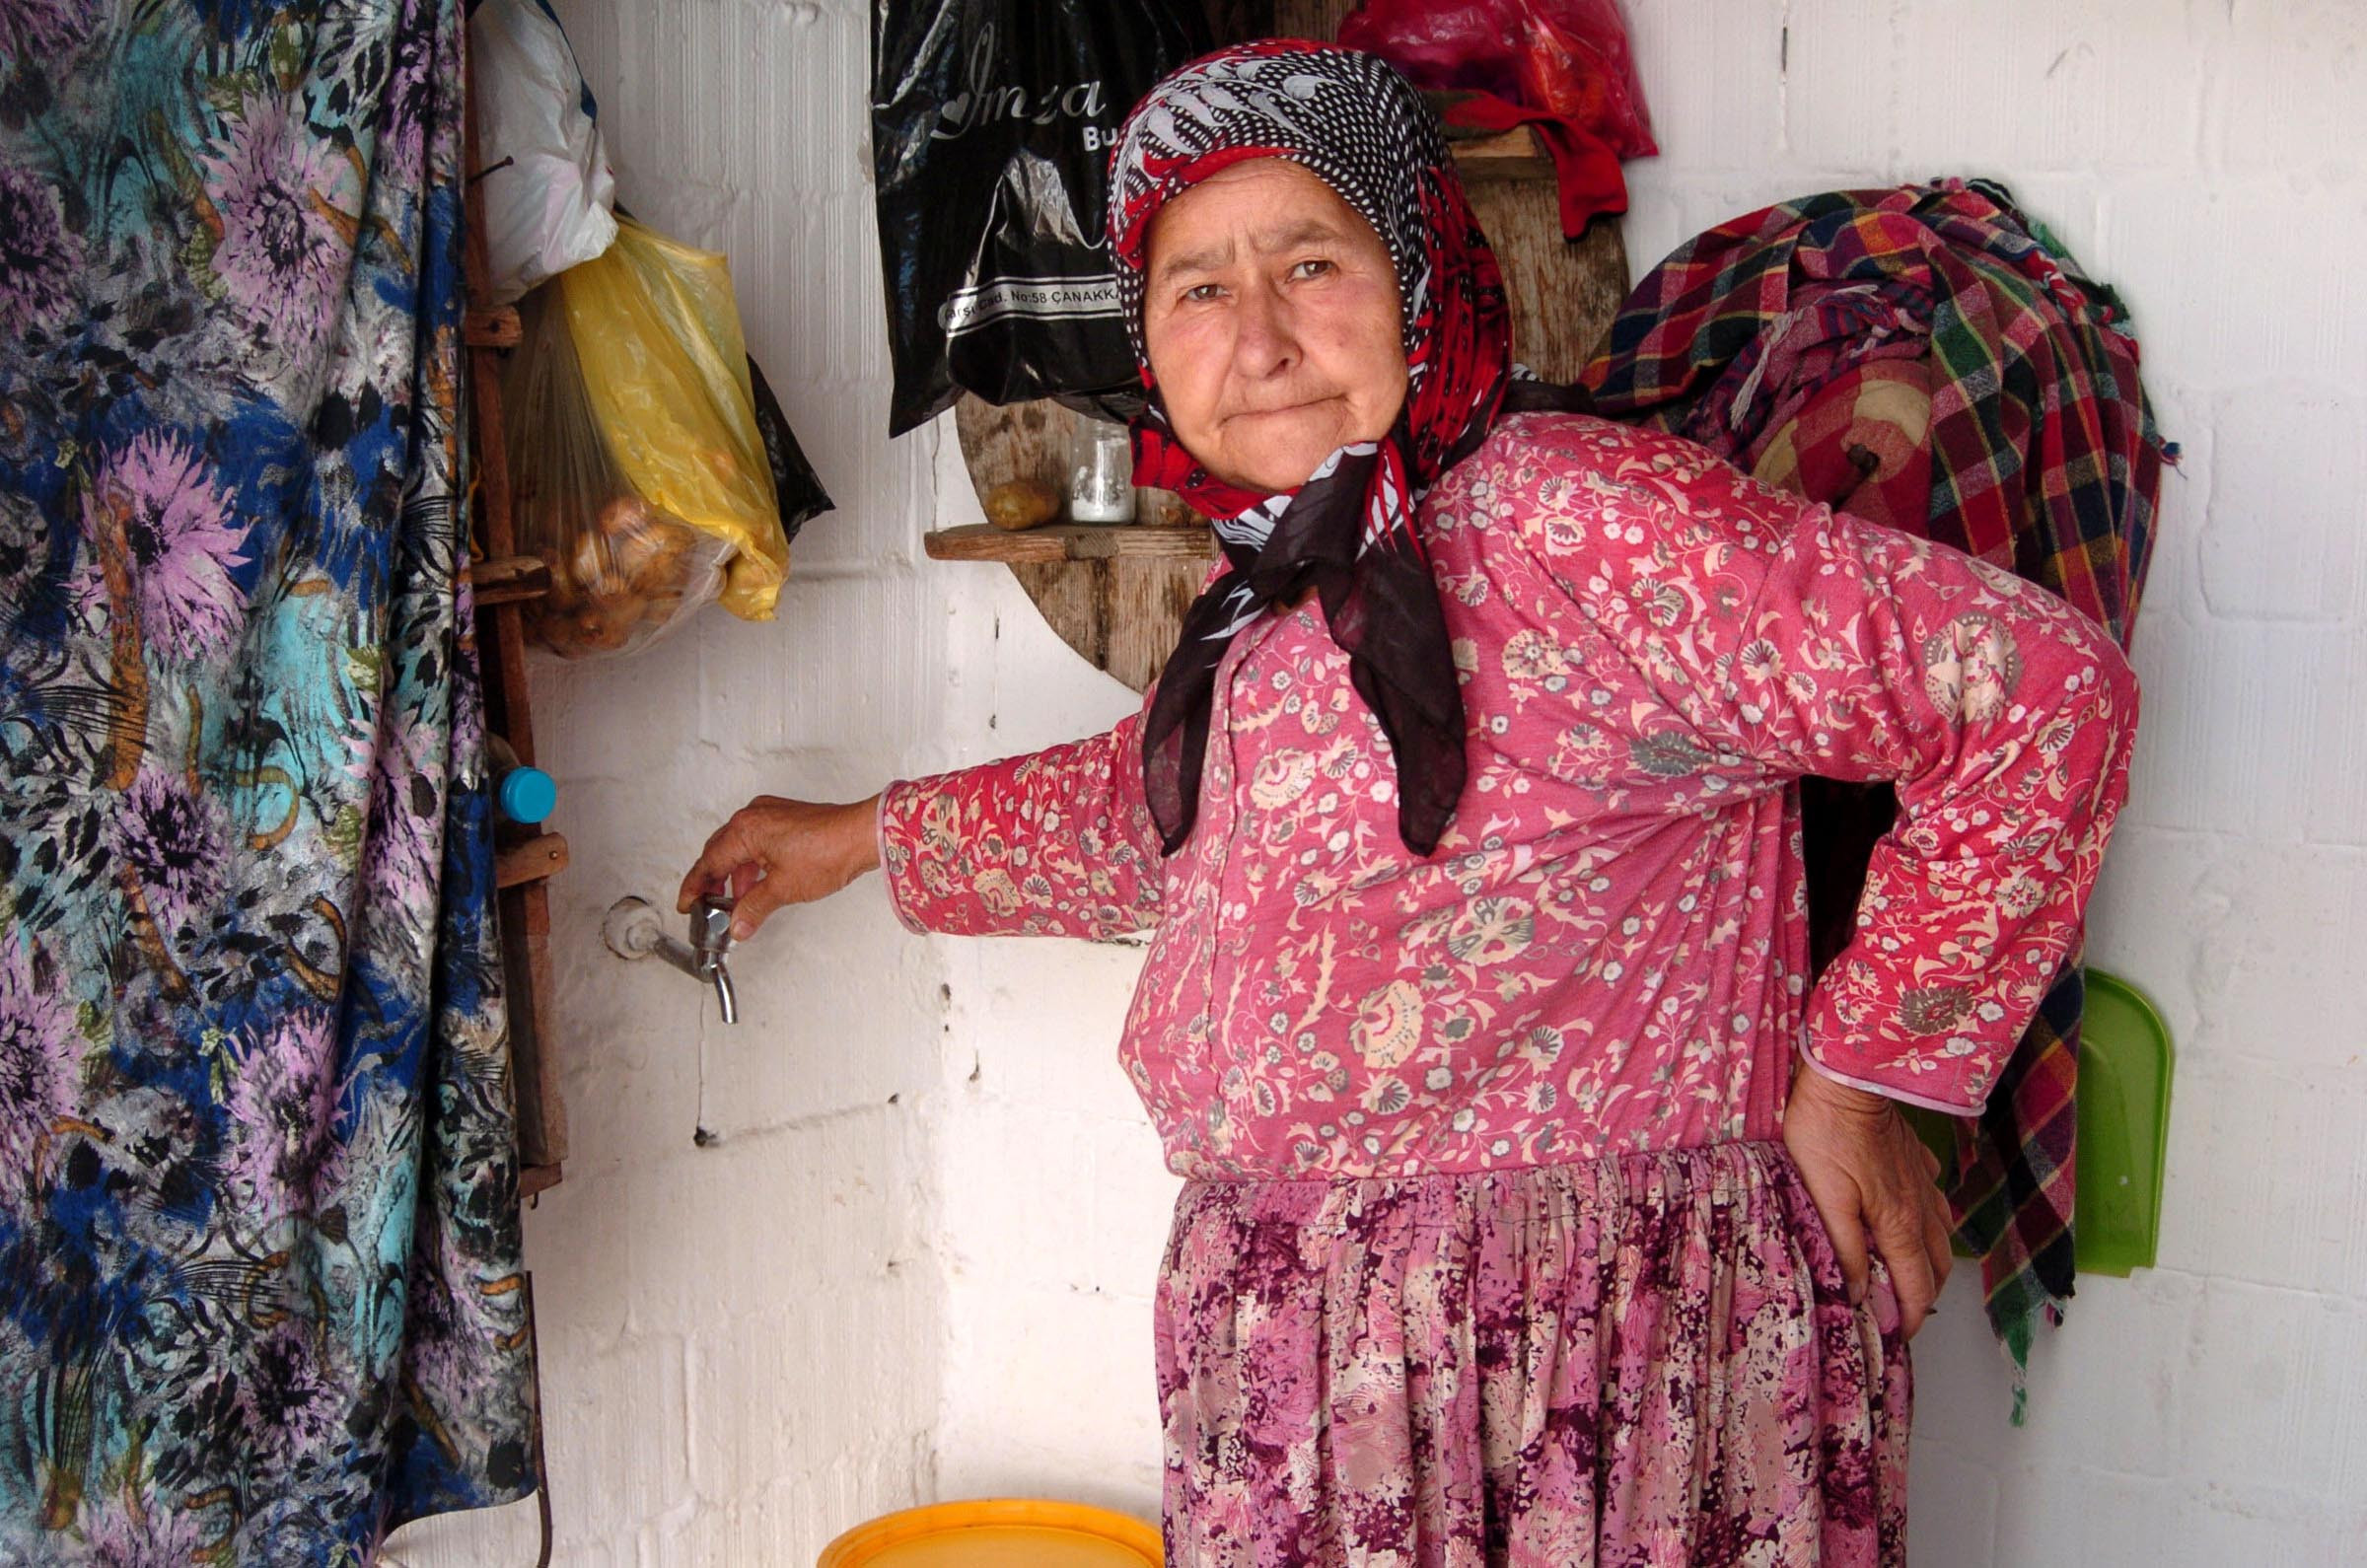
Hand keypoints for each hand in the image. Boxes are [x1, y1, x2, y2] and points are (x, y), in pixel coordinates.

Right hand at [676, 794, 882, 939]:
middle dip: (713, 881)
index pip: (708, 862)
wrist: (862, 836)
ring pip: (739, 846)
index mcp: (744, 830)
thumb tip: (738, 924)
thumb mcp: (783, 888)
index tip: (686, 903)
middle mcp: (753, 815)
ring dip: (736, 874)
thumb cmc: (828, 851)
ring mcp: (770, 813)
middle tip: (708, 905)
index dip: (695, 887)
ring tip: (738, 901)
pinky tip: (759, 883)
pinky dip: (753, 863)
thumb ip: (754, 908)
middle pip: (719, 851)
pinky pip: (757, 840)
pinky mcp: (786, 818)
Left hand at [1781, 1058, 1953, 1337]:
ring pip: (1942, 1236)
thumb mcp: (1825, 1196)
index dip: (1911, 1320)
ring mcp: (1923, 1182)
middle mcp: (1921, 1208)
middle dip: (1925, 1297)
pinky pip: (1935, 1201)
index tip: (1896, 1338)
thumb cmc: (1827, 1132)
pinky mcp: (1915, 1159)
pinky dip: (1929, 1223)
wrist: (1849, 1077)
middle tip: (1901, 1313)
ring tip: (1907, 1277)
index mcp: (1899, 1224)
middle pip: (1937, 1268)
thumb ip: (1843, 1247)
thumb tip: (1860, 1293)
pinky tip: (1912, 1221)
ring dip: (1930, 1263)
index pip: (1918, 1288)